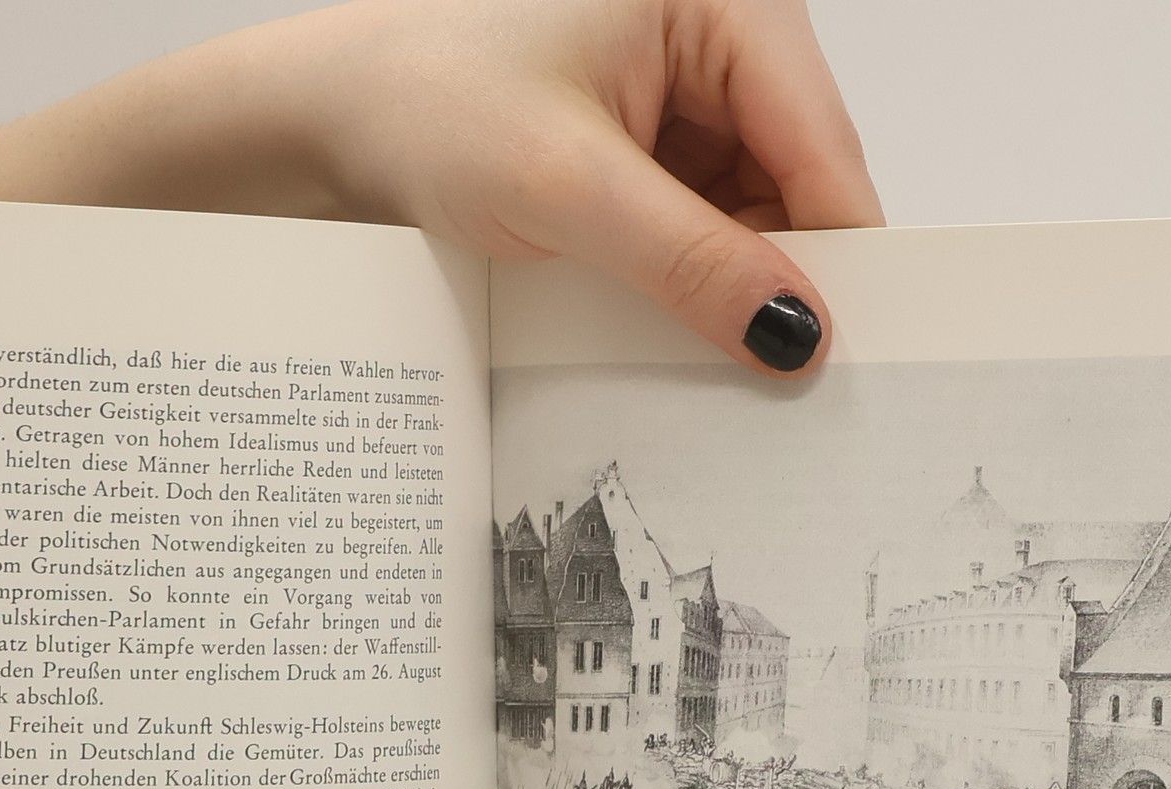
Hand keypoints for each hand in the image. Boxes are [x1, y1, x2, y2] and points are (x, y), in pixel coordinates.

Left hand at [318, 0, 881, 369]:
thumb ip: (692, 261)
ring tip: (684, 338)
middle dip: (775, 271)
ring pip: (751, 208)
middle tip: (762, 372)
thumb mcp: (569, 189)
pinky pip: (701, 218)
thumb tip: (794, 331)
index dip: (838, 251)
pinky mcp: (648, 137)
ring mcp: (683, 87)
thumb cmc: (425, 103)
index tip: (838, 354)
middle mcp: (716, 31)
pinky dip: (687, 274)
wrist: (333, 118)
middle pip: (797, 177)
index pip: (822, 139)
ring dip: (724, 281)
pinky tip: (658, 314)